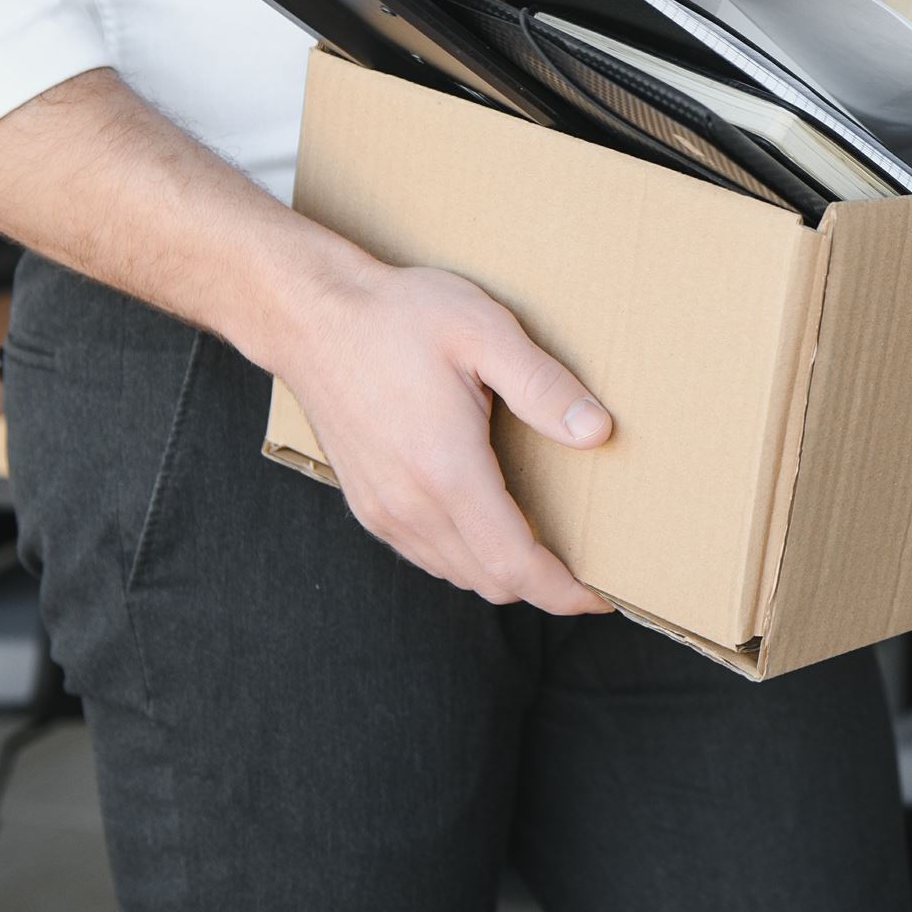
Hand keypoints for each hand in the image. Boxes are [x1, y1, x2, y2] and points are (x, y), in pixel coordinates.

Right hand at [274, 262, 613, 613]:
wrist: (312, 317)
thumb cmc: (397, 318)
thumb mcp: (484, 332)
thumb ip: (544, 387)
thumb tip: (596, 432)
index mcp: (446, 470)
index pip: (513, 564)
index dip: (561, 590)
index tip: (599, 595)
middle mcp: (410, 505)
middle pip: (489, 580)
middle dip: (542, 585)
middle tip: (586, 563)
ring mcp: (383, 510)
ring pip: (458, 573)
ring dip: (503, 571)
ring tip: (545, 545)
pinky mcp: (367, 505)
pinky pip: (427, 555)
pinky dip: (467, 557)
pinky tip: (490, 524)